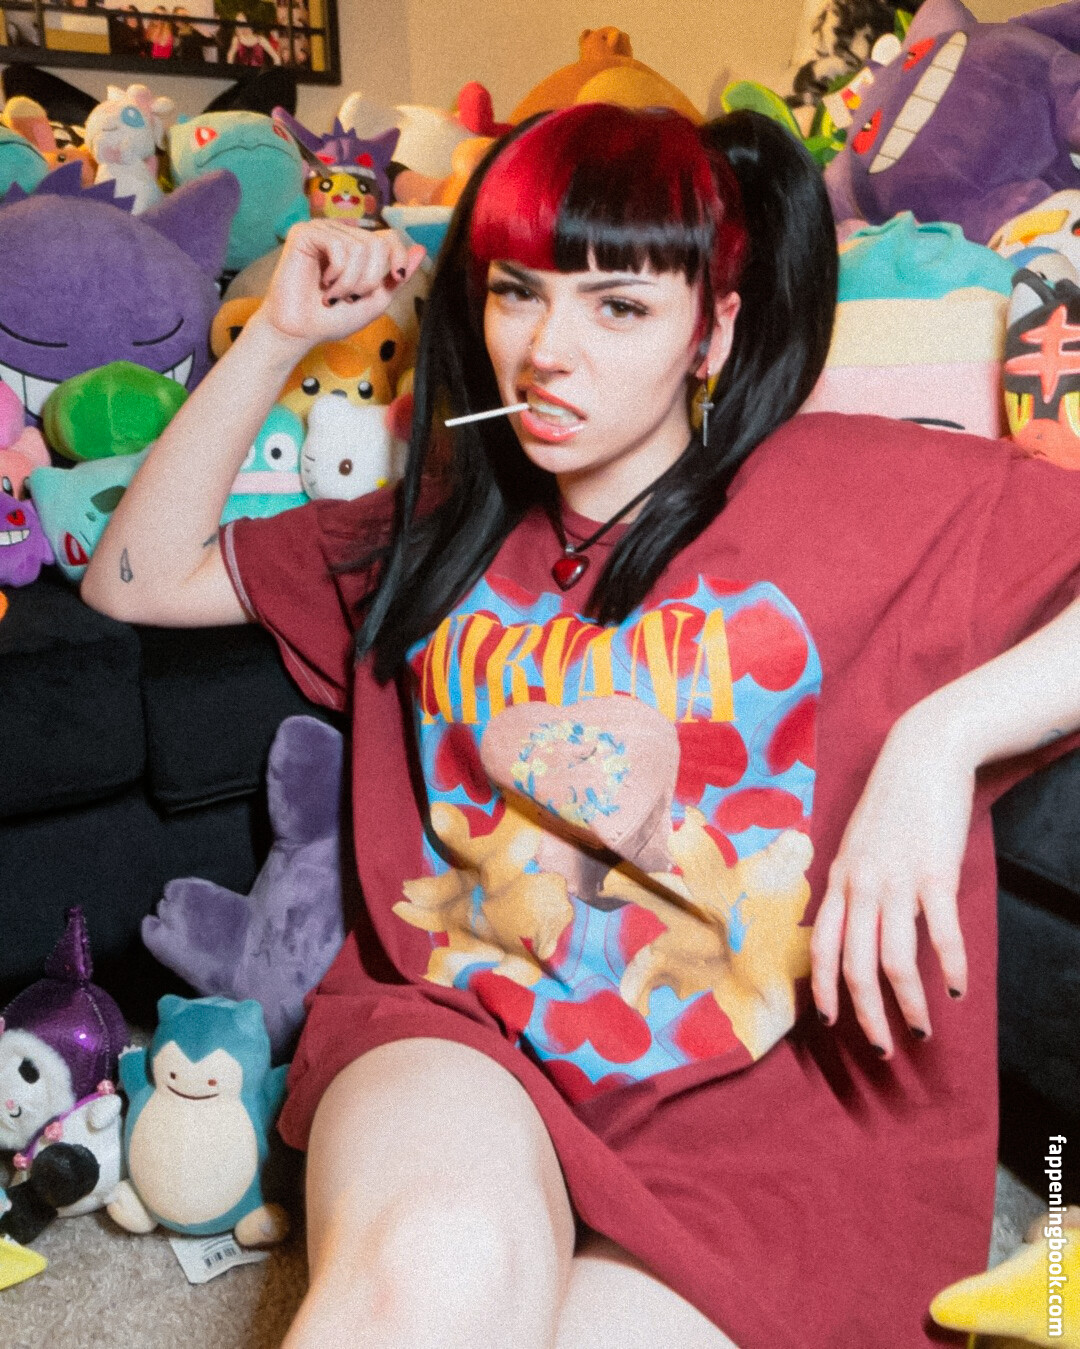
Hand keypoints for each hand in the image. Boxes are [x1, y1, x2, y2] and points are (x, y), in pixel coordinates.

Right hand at [256, 219, 425, 350]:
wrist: (301, 332)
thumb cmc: (333, 318)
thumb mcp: (376, 300)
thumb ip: (397, 276)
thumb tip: (420, 249)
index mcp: (357, 246)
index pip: (389, 237)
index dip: (399, 256)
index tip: (395, 278)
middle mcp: (340, 233)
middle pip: (377, 244)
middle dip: (369, 279)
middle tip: (349, 297)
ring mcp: (322, 230)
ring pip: (359, 247)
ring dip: (350, 282)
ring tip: (333, 295)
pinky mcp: (304, 233)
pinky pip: (338, 246)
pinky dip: (337, 273)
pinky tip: (323, 284)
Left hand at [810, 705, 970, 1055]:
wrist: (921, 756)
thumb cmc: (891, 803)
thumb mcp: (856, 844)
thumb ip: (851, 883)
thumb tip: (847, 923)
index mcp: (838, 878)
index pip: (818, 945)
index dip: (822, 988)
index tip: (828, 1023)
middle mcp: (860, 884)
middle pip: (854, 965)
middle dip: (865, 1015)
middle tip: (881, 1049)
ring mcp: (897, 880)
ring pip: (895, 960)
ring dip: (908, 1004)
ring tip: (921, 1031)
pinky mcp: (935, 874)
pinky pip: (940, 933)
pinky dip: (950, 967)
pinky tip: (958, 991)